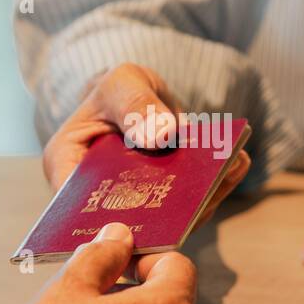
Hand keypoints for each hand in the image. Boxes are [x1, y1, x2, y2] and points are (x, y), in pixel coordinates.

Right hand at [43, 62, 249, 226]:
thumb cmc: (119, 90)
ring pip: (165, 218)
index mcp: (66, 166)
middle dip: (165, 210)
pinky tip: (237, 162)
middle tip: (200, 192)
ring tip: (231, 166)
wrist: (141, 99)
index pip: (74, 207)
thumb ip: (135, 104)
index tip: (140, 212)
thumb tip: (159, 136)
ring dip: (201, 198)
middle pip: (125, 219)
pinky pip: (189, 206)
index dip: (101, 220)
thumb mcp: (122, 83)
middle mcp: (96, 197)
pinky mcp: (164, 206)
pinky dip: (214, 187)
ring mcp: (133, 206)